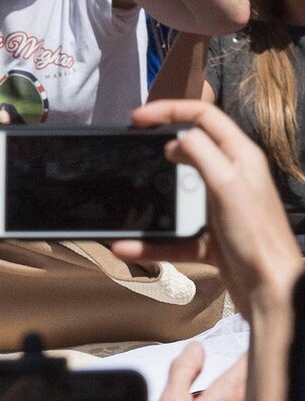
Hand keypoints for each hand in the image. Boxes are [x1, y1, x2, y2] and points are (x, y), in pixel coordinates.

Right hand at [112, 100, 302, 319]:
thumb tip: (176, 136)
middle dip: (157, 148)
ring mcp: (219, 207)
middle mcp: (231, 177)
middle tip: (132, 147)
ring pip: (177, 192)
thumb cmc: (257, 238)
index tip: (138, 118)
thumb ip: (202, 154)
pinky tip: (128, 247)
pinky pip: (173, 233)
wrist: (271, 290)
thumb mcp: (227, 186)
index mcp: (240, 157)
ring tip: (128, 199)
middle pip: (189, 151)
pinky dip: (151, 241)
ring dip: (152, 198)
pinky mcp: (209, 235)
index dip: (170, 110)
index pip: (204, 117)